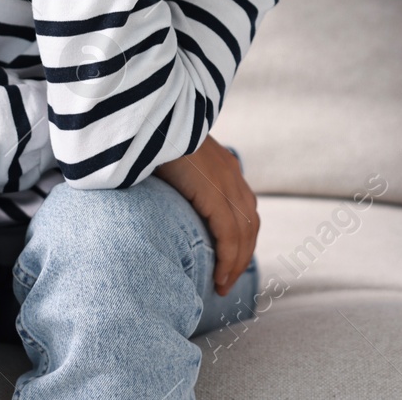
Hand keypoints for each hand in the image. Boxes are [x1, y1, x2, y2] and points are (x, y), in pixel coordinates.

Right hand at [154, 136, 258, 296]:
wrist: (152, 115)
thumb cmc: (151, 135)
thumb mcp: (168, 156)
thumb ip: (174, 174)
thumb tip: (156, 190)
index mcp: (223, 165)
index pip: (244, 207)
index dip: (240, 236)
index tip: (229, 259)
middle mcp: (231, 174)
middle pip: (250, 224)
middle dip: (241, 256)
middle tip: (227, 280)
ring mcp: (227, 183)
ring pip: (244, 235)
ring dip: (236, 264)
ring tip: (223, 285)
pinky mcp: (215, 193)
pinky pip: (229, 236)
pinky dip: (229, 260)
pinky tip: (220, 277)